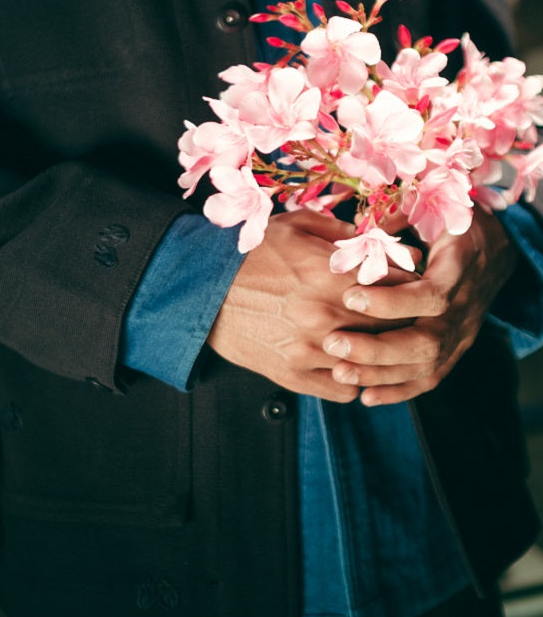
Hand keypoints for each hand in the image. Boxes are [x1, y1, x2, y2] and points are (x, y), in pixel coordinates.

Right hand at [208, 210, 414, 401]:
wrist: (200, 290)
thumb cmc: (248, 255)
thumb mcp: (294, 227)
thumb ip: (340, 230)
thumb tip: (378, 239)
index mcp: (329, 275)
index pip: (398, 286)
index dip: (413, 285)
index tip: (415, 284)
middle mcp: (324, 315)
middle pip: (392, 326)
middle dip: (405, 319)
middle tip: (408, 313)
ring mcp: (310, 350)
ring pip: (372, 361)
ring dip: (381, 352)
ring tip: (381, 340)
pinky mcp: (293, 375)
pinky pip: (344, 389)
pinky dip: (354, 378)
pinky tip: (351, 362)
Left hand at [324, 207, 517, 404]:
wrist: (496, 249)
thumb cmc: (454, 224)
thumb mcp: (432, 209)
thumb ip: (397, 218)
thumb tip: (359, 231)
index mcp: (459, 267)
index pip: (430, 296)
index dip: (391, 302)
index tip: (350, 295)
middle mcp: (463, 307)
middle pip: (426, 341)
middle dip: (376, 348)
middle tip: (333, 343)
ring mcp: (461, 332)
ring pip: (425, 365)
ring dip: (380, 373)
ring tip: (339, 371)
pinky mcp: (455, 349)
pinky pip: (430, 378)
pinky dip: (398, 391)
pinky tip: (365, 397)